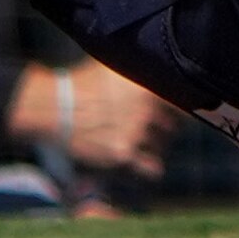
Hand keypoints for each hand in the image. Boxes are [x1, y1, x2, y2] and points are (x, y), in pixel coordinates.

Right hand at [8, 60, 171, 188]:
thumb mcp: (117, 68)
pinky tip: (137, 161)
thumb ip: (144, 71)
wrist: (53, 106)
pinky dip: (147, 167)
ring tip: (132, 142)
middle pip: (173, 127)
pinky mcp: (123, 155)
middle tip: (144, 130)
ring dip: (152, 147)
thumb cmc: (82, 84)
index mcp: (150, 86)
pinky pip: (152, 168)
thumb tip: (165, 70)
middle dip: (162, 130)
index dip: (180, 111)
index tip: (174, 115)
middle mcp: (148, 109)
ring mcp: (136, 132)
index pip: (184, 103)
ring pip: (162, 147)